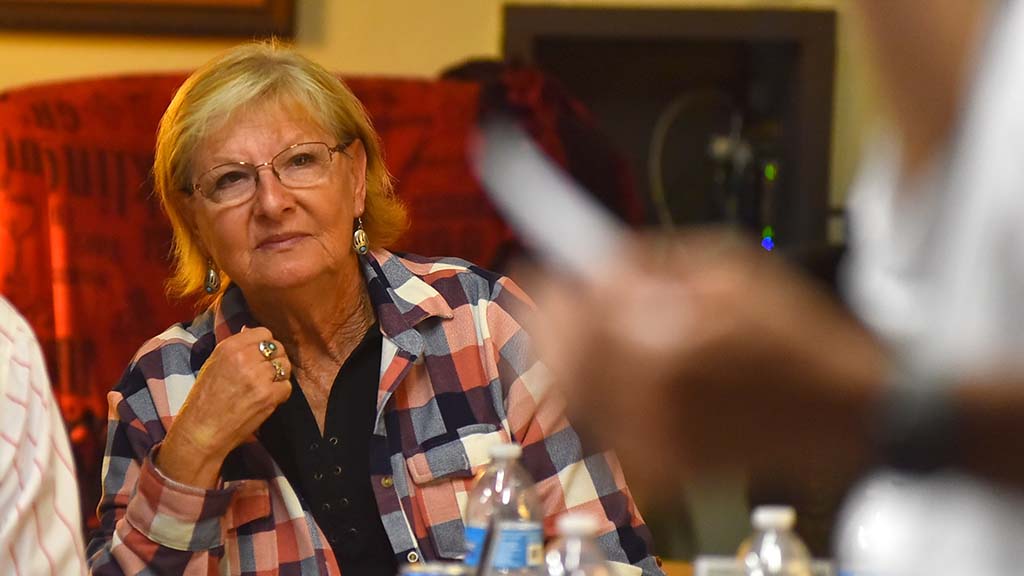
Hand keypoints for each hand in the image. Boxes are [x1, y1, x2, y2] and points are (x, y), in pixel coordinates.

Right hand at [156, 327, 291, 487]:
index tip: (261, 357)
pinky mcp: (268, 395)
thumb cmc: (205, 400)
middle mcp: (244, 358)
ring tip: (265, 387)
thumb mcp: (214, 364)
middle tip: (265, 375)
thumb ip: (235, 348)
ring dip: (279, 376)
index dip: (265, 345)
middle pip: (278, 348)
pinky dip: (280, 394)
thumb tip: (251, 331)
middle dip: (275, 360)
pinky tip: (266, 400)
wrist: (201, 432)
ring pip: (285, 366)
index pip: (264, 333)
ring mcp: (257, 377)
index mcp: (229, 347)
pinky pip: (287, 386)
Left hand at [534, 232, 887, 489]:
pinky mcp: (662, 467)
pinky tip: (615, 380)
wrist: (840, 408)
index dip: (547, 289)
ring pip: (569, 398)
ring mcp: (653, 439)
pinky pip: (600, 432)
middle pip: (556, 360)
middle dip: (547, 322)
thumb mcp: (728, 266)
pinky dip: (595, 403)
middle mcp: (650, 397)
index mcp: (666, 339)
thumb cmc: (795, 334)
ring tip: (586, 335)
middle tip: (554, 300)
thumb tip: (596, 262)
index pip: (573, 314)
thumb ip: (652, 263)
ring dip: (565, 360)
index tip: (536, 270)